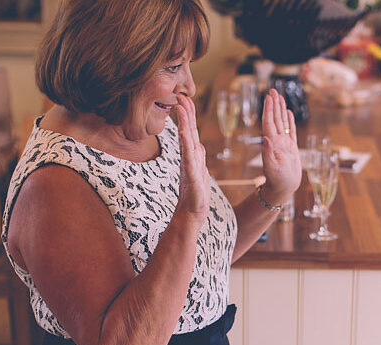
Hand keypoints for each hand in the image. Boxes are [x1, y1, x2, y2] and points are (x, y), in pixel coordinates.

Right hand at [174, 92, 210, 225]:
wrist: (192, 213)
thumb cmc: (196, 194)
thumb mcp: (200, 170)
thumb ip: (198, 157)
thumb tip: (199, 144)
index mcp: (192, 156)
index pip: (190, 132)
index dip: (189, 115)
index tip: (185, 98)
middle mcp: (188, 158)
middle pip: (188, 132)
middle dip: (186, 113)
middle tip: (181, 95)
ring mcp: (189, 166)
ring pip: (187, 141)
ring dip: (185, 123)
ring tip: (181, 108)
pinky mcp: (192, 176)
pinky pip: (189, 158)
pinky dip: (186, 145)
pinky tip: (185, 134)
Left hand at [260, 89, 301, 204]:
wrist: (283, 189)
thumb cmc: (277, 181)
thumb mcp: (271, 168)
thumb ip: (268, 152)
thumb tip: (266, 137)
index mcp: (272, 144)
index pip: (269, 123)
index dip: (269, 109)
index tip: (268, 96)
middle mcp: (277, 141)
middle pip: (275, 119)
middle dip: (274, 105)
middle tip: (273, 90)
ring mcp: (284, 144)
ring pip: (282, 123)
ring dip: (280, 110)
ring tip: (280, 97)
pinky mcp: (291, 149)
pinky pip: (290, 132)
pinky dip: (289, 121)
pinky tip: (288, 113)